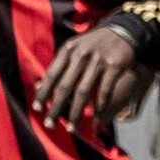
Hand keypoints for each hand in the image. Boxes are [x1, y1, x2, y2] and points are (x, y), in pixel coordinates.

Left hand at [32, 23, 147, 133]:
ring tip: (71, 128)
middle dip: (56, 108)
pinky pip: (104, 91)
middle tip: (50, 124)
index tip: (37, 108)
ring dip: (76, 113)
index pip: (51, 74)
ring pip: (83, 92)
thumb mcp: (74, 47)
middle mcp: (81, 55)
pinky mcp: (114, 66)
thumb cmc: (93, 44)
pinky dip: (99, 108)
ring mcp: (98, 61)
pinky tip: (94, 120)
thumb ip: (59, 65)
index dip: (43, 92)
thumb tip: (39, 85)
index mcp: (68, 50)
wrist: (122, 31)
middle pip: (65, 87)